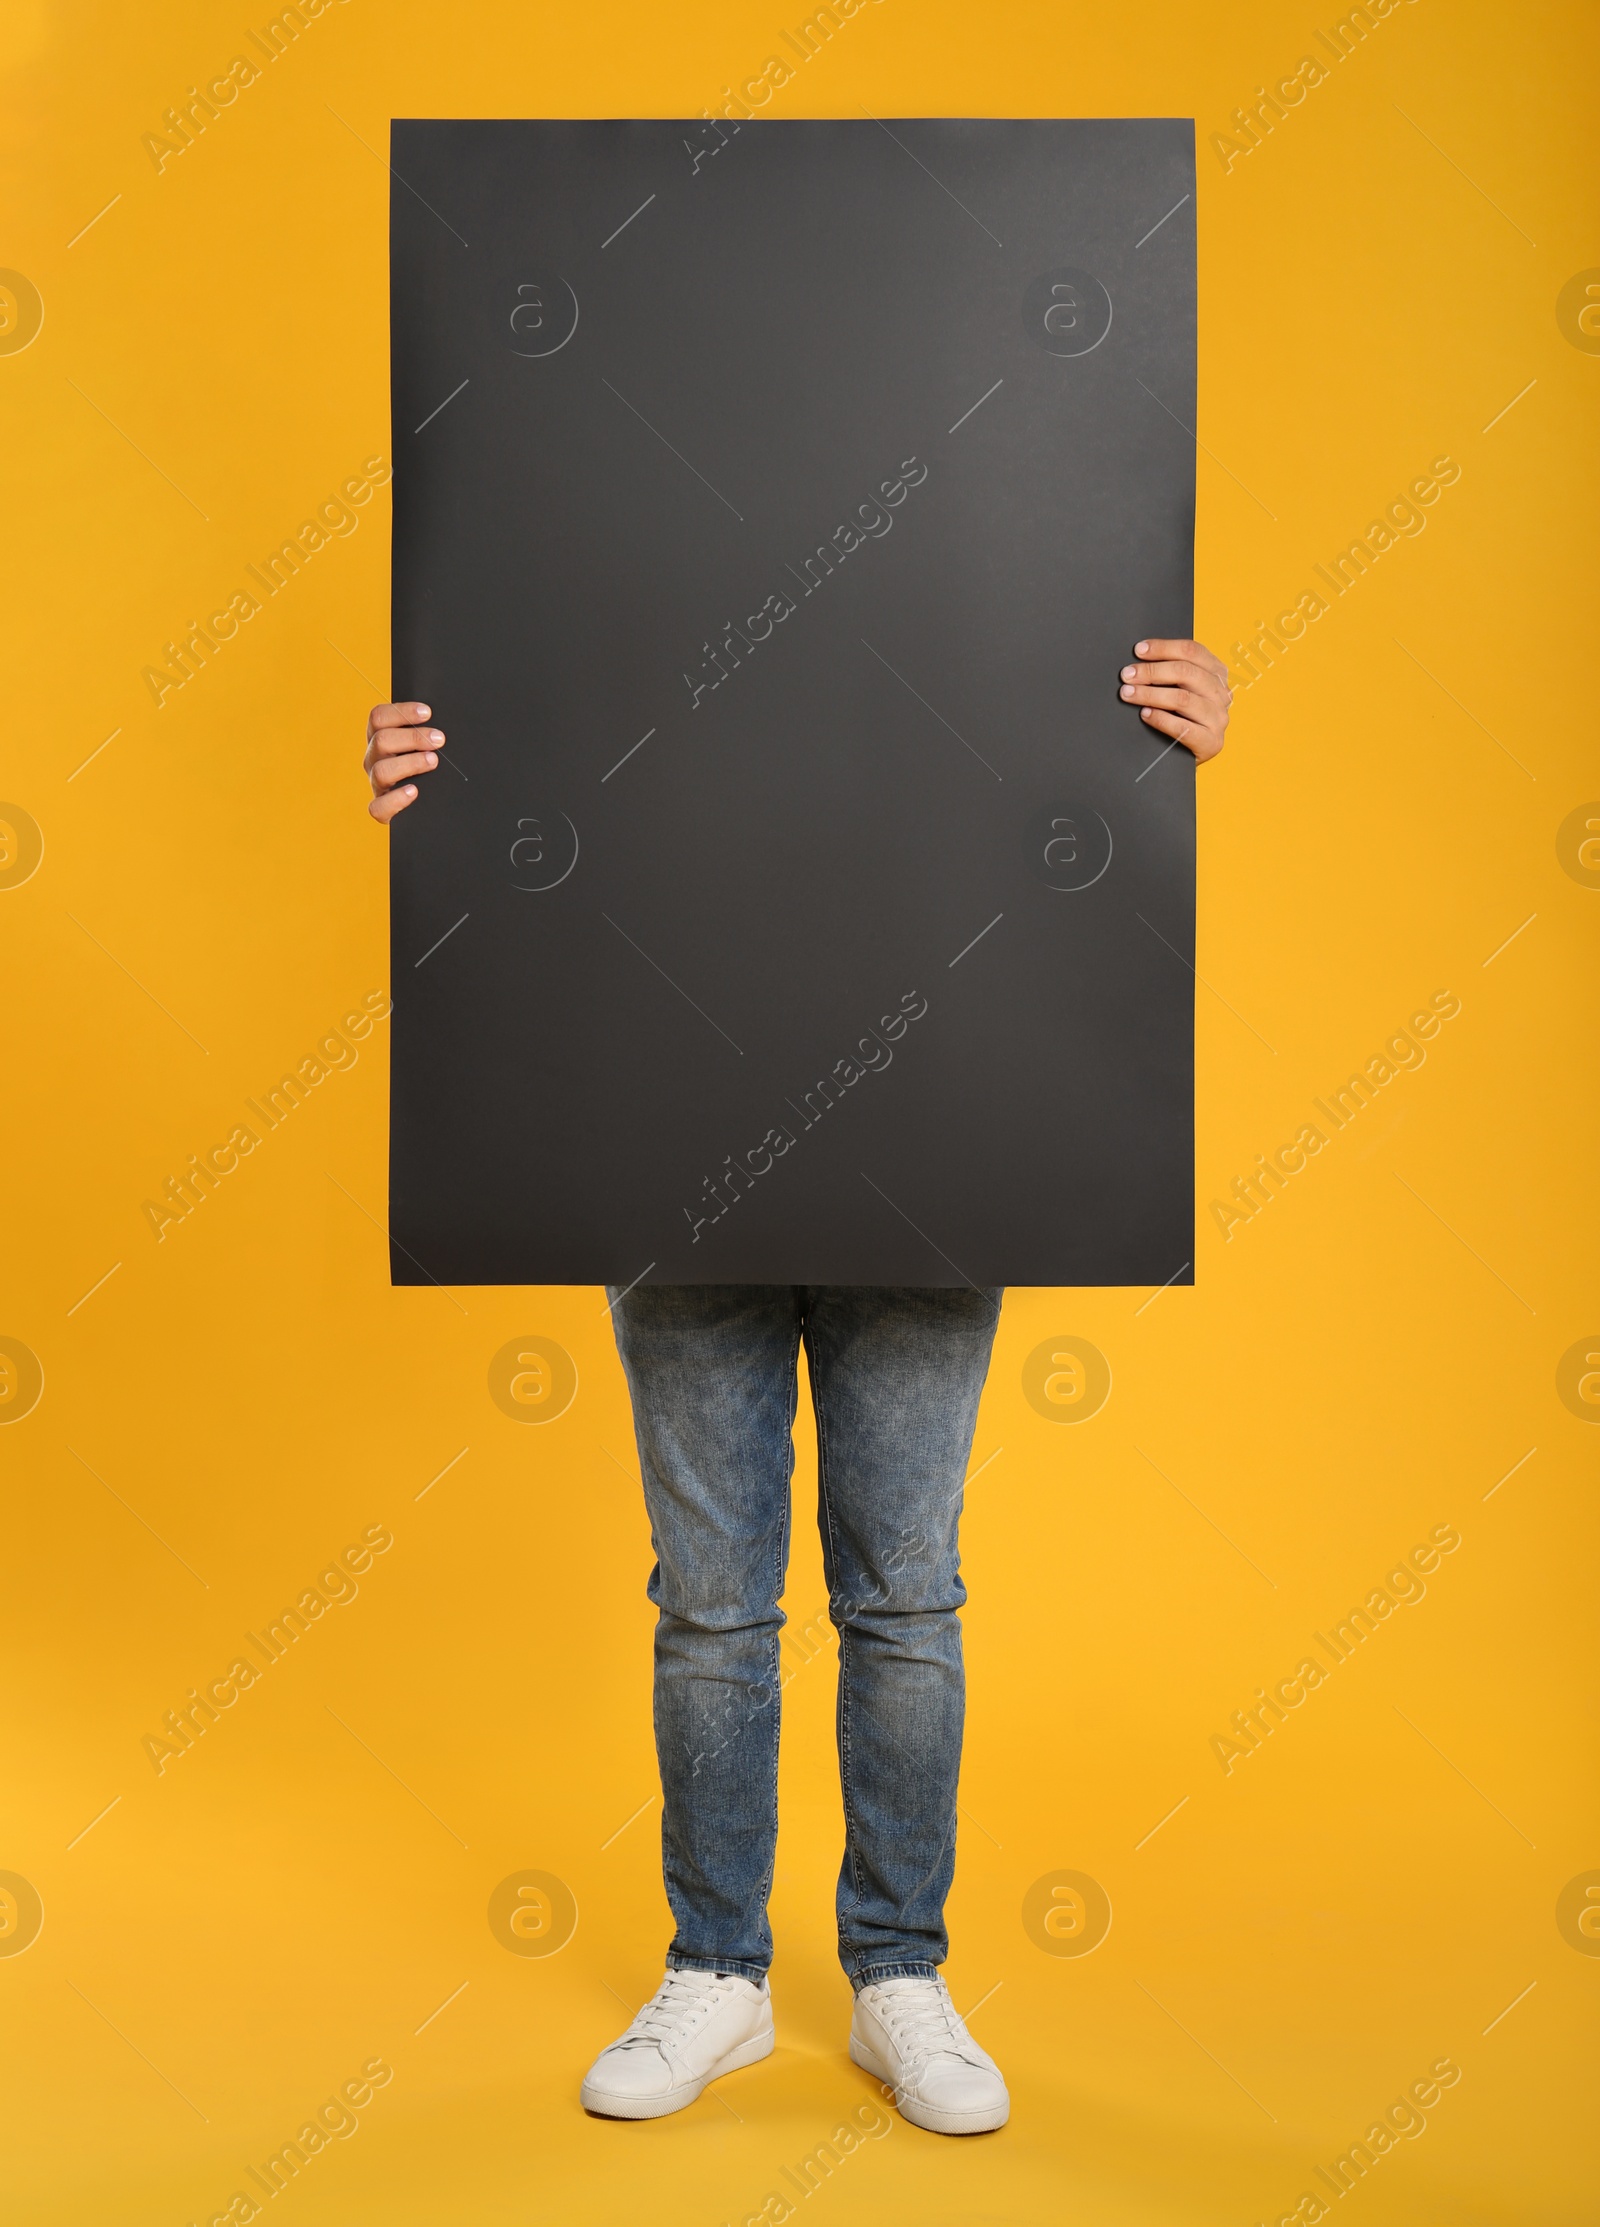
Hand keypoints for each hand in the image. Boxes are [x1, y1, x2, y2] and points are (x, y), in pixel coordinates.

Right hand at [364, 702, 446, 821]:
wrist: (434, 804)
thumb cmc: (432, 768)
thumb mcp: (427, 745)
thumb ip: (426, 732)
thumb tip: (440, 726)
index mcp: (380, 738)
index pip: (378, 717)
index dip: (401, 712)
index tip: (427, 713)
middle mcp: (374, 759)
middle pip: (381, 740)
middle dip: (413, 737)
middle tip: (439, 739)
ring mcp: (376, 784)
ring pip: (381, 771)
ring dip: (410, 763)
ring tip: (433, 761)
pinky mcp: (381, 809)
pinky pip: (378, 807)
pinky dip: (396, 799)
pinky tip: (414, 792)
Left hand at [1119, 639, 1229, 763]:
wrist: (1185, 757)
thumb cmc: (1179, 717)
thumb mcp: (1182, 688)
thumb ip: (1172, 672)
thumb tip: (1139, 658)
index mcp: (1217, 674)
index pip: (1192, 651)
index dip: (1163, 648)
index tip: (1138, 650)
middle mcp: (1222, 694)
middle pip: (1186, 672)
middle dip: (1151, 671)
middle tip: (1127, 675)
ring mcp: (1219, 719)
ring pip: (1183, 698)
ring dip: (1150, 694)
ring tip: (1128, 694)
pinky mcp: (1211, 743)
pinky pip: (1183, 728)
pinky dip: (1161, 719)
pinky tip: (1145, 714)